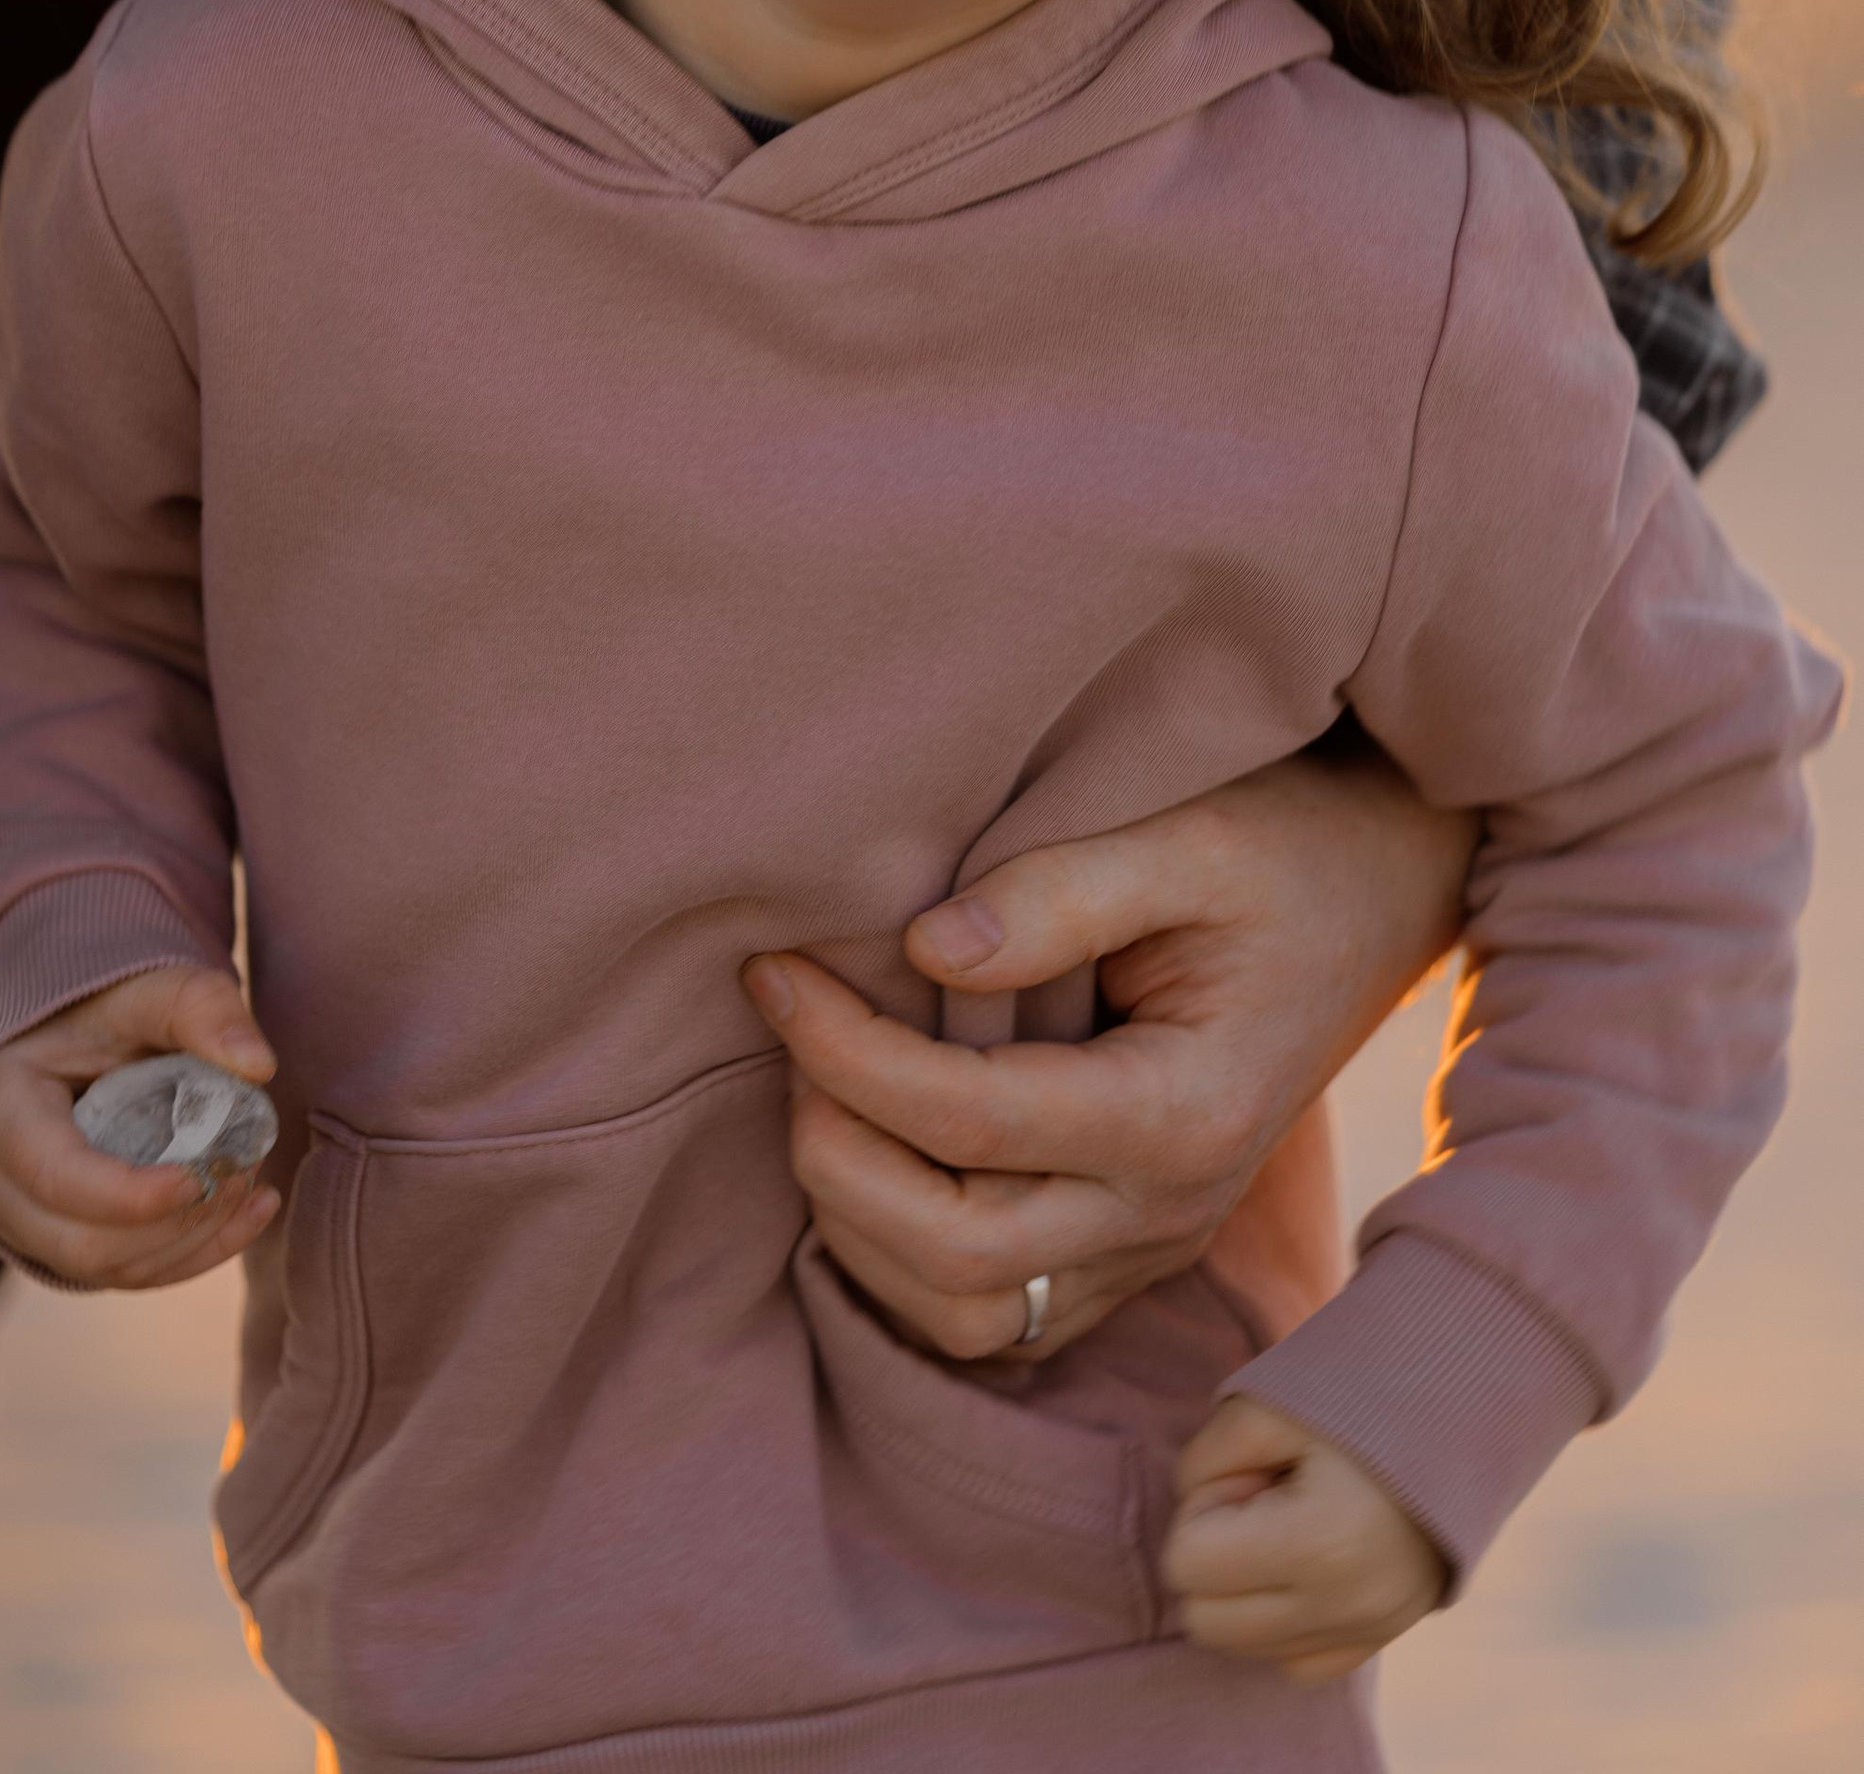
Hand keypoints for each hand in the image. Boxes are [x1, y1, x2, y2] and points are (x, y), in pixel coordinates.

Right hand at [0, 964, 279, 1290]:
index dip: (128, 1194)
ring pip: (105, 1269)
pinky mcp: (63, 1243)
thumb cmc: (104, 1009)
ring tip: (248, 1183)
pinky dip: (192, 1254)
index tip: (200, 1175)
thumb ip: (200, 1010)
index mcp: (0, 1107)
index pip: (53, 1177)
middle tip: (238, 1173)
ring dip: (189, 1241)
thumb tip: (259, 1067)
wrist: (70, 1035)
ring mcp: (24, 1222)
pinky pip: (124, 1273)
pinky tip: (250, 1211)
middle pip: (79, 1243)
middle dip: (170, 1224)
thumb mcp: (148, 990)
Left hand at [743, 746, 1472, 1360]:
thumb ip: (1058, 891)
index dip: (845, 1053)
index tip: (773, 971)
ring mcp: (1154, 1243)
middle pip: (957, 1253)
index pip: (971, 1125)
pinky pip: (999, 1312)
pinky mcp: (1129, 1246)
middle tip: (788, 1032)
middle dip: (837, 1151)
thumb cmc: (1280, 847)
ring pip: (969, 1313)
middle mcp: (1172, 1207)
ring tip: (819, 1092)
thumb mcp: (1185, 836)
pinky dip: (908, 1260)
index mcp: (1185, 1110)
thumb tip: (924, 951)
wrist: (1376, 890)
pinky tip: (873, 1150)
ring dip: (863, 1225)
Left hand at [1165, 1394, 1443, 1679]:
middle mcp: (1344, 1608)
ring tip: (1289, 1524)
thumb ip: (1204, 1458)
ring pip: (1245, 1647)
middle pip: (1206, 1621)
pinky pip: (1294, 1663)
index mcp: (1316, 1546)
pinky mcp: (1379, 1641)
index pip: (1186, 1566)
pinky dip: (1282, 1620)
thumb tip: (1187, 1510)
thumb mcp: (1268, 1405)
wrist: (1456, 1419)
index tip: (1246, 1475)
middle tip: (1261, 1501)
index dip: (1200, 1510)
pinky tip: (1306, 1561)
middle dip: (1214, 1557)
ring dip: (1246, 1589)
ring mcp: (1368, 1633)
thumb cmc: (1357, 1402)